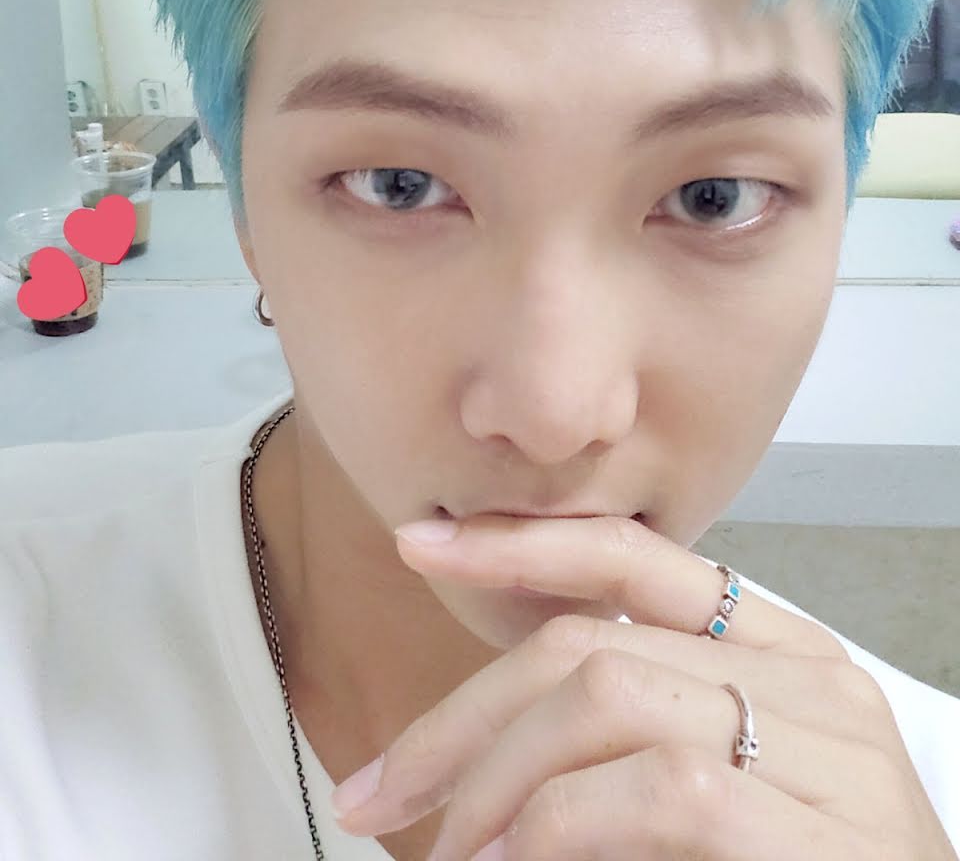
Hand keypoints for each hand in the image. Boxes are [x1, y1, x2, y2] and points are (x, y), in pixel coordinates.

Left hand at [330, 514, 957, 860]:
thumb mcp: (724, 785)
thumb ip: (631, 739)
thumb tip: (485, 745)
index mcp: (784, 652)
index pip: (635, 556)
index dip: (519, 543)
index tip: (422, 543)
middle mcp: (810, 682)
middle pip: (589, 643)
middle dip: (462, 717)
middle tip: (384, 788)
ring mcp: (828, 752)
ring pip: (606, 696)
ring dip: (497, 781)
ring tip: (455, 853)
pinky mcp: (821, 834)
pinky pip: (655, 791)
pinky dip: (558, 827)